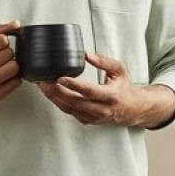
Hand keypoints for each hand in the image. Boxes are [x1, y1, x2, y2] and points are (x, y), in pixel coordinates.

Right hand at [0, 20, 21, 119]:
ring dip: (13, 65)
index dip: (3, 41)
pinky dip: (14, 78)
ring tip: (4, 66)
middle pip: (9, 54)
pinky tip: (5, 76)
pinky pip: (16, 82)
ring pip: (14, 68)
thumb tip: (17, 24)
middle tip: (1, 57)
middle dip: (8, 53)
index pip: (1, 40)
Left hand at [38, 52, 174, 127]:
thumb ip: (103, 61)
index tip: (60, 77)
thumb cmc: (124, 87)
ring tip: (43, 86)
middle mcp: (102, 109)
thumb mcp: (119, 70)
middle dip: (57, 91)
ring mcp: (94, 117)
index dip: (74, 85)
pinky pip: (70, 112)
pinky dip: (59, 102)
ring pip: (70, 109)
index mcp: (111, 96)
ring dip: (54, 98)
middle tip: (44, 81)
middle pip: (75, 102)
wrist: (131, 108)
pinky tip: (51, 93)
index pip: (89, 91)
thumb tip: (85, 54)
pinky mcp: (88, 121)